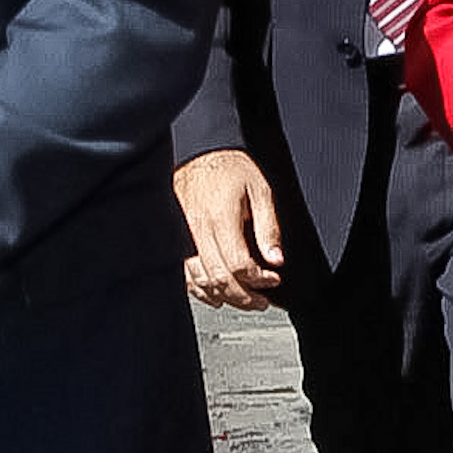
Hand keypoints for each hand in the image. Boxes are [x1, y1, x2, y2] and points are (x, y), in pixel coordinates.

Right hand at [175, 148, 286, 310]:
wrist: (199, 152)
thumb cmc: (229, 168)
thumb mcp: (260, 190)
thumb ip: (269, 228)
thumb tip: (277, 259)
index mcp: (220, 218)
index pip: (238, 265)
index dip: (258, 279)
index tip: (273, 279)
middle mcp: (197, 231)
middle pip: (220, 279)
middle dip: (245, 297)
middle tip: (263, 300)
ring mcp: (182, 238)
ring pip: (201, 282)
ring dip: (225, 297)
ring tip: (245, 300)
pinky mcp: (175, 242)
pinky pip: (185, 275)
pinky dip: (202, 290)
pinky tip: (217, 294)